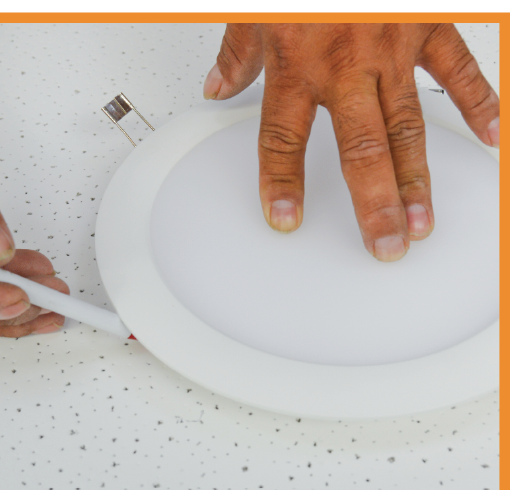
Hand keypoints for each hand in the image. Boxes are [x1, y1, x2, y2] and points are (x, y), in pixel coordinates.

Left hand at [203, 24, 499, 260]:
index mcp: (297, 62)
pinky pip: (459, 69)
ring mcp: (392, 48)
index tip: (286, 220)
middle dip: (374, 205)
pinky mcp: (428, 24)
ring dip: (417, 179)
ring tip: (421, 221)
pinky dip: (478, 103)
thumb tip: (216, 87)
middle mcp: (346, 64)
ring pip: (408, 127)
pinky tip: (492, 138)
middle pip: (361, 150)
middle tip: (384, 246)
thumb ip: (236, 52)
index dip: (282, 184)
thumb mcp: (253, 5)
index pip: (283, 140)